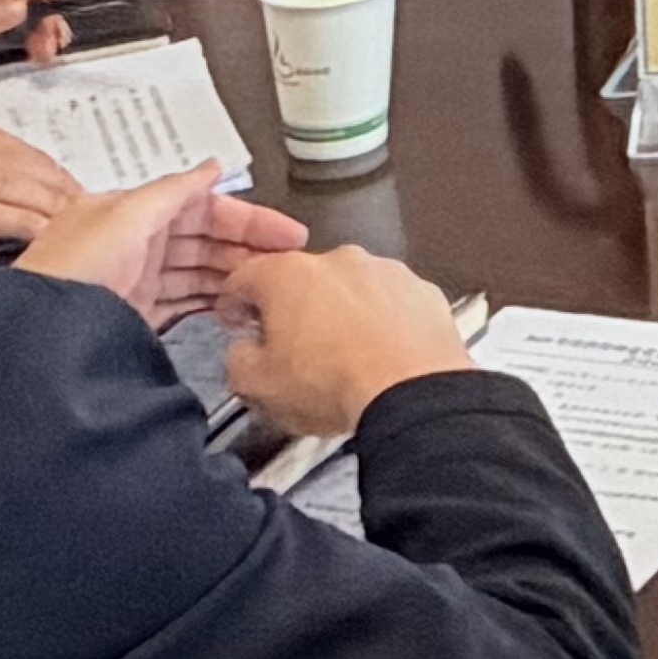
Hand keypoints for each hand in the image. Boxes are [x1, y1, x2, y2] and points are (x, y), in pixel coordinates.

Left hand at [19, 162, 309, 329]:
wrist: (40, 333)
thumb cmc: (70, 270)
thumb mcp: (127, 215)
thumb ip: (175, 190)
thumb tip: (212, 166)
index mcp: (130, 212)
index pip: (202, 207)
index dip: (248, 217)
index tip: (287, 233)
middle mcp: (132, 243)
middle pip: (204, 239)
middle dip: (248, 248)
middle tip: (288, 264)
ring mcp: (134, 281)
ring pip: (198, 272)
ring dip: (234, 277)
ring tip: (269, 287)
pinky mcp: (133, 316)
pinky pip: (183, 303)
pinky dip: (210, 304)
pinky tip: (233, 307)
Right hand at [219, 238, 486, 435]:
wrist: (413, 396)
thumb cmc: (334, 386)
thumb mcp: (259, 386)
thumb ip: (238, 360)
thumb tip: (244, 352)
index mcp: (287, 275)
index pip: (245, 277)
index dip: (234, 302)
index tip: (236, 320)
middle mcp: (338, 262)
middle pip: (302, 280)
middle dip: (294, 310)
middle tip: (294, 350)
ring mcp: (385, 273)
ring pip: (351, 289)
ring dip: (343, 314)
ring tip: (345, 357)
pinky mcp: (423, 292)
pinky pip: (392, 303)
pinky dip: (385, 322)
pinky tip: (383, 355)